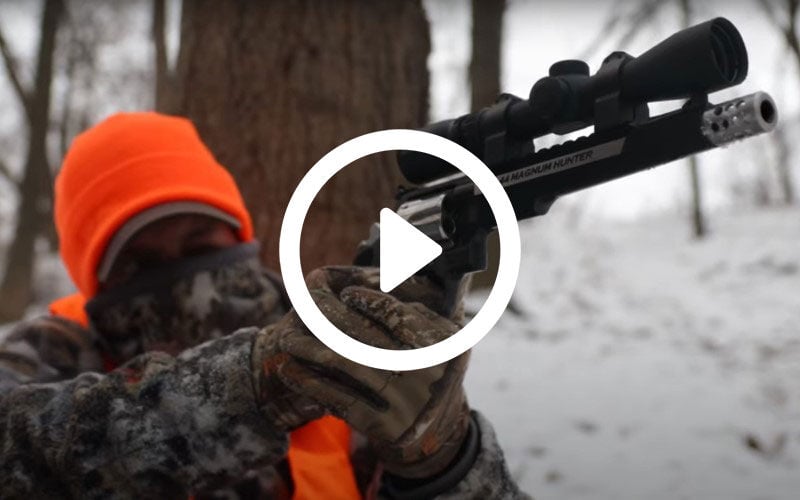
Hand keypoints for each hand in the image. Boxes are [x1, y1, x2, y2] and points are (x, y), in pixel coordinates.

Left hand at [252, 266, 469, 477]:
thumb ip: (414, 307)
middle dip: (328, 318)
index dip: (369, 301)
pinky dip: (312, 384)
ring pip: (348, 366)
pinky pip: (340, 401)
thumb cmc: (432, 368)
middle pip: (365, 336)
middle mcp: (428, 373)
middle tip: (302, 304)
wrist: (437, 431)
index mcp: (445, 344)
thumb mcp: (442, 335)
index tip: (345, 294)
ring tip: (286, 339)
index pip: (397, 314)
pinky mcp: (385, 427)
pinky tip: (291, 371)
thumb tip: (369, 279)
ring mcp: (406, 403)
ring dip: (310, 349)